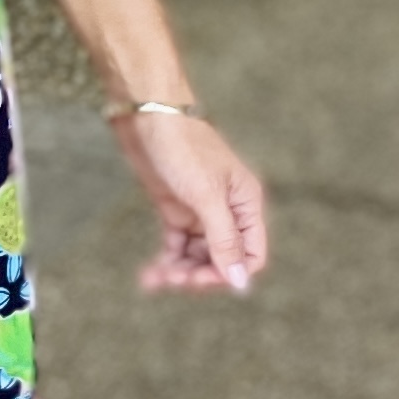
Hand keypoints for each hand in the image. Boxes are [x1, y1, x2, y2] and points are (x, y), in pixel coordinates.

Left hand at [116, 111, 269, 296]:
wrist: (146, 116)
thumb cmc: (183, 147)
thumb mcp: (206, 196)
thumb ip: (224, 240)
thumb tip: (241, 282)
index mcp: (246, 204)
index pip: (251, 254)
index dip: (231, 273)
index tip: (202, 280)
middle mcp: (228, 211)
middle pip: (222, 260)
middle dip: (200, 274)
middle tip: (174, 281)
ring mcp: (201, 212)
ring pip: (197, 257)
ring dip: (180, 272)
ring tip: (156, 279)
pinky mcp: (176, 211)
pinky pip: (177, 247)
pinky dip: (166, 262)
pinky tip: (150, 275)